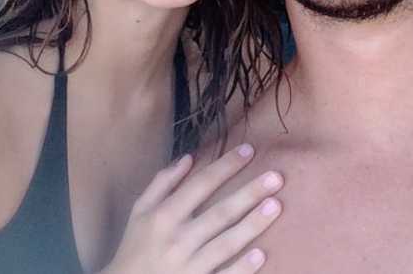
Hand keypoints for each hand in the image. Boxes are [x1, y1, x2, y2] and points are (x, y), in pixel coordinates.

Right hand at [100, 144, 281, 273]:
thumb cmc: (135, 246)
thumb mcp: (139, 210)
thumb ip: (162, 183)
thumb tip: (188, 157)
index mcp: (163, 214)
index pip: (201, 184)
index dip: (225, 166)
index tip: (249, 150)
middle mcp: (177, 238)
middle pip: (220, 212)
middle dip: (249, 193)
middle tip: (277, 177)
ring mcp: (188, 265)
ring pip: (226, 242)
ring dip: (252, 224)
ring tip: (276, 206)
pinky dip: (241, 268)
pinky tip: (261, 255)